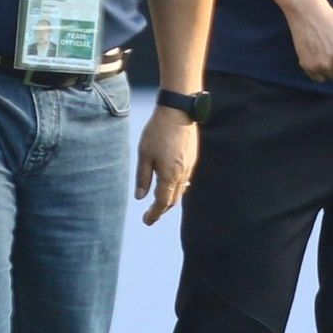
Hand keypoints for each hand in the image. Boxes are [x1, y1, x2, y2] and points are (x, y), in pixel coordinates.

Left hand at [134, 107, 198, 224]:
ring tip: (158, 202)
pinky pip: (184, 180)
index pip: (162, 202)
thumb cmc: (157, 132)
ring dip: (169, 199)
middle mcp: (182, 174)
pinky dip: (176, 187)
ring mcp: (190, 166)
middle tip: (150, 215)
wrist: (178, 111)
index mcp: (169, 175)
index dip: (154, 214)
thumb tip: (140, 197)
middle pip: (173, 199)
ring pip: (180, 190)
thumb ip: (142, 177)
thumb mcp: (144, 155)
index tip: (146, 221)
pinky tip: (169, 184)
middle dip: (161, 210)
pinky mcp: (192, 158)